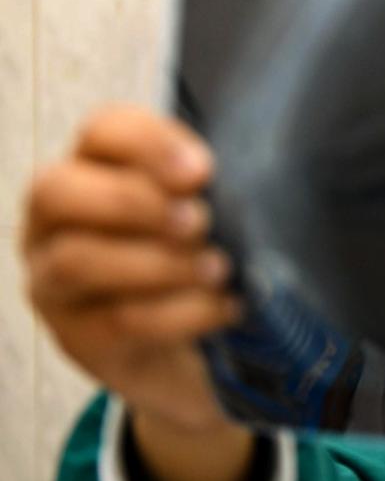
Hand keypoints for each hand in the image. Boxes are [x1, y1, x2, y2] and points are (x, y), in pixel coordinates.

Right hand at [22, 104, 240, 434]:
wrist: (196, 349)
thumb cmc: (202, 256)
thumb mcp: (211, 211)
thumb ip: (209, 186)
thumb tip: (235, 173)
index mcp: (93, 170)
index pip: (101, 132)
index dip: (148, 143)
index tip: (203, 170)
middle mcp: (53, 222)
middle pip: (57, 191)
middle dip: (135, 202)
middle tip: (200, 221)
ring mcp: (53, 283)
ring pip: (78, 261)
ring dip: (159, 262)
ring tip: (219, 268)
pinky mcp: (77, 338)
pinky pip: (118, 321)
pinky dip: (182, 312)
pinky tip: (225, 307)